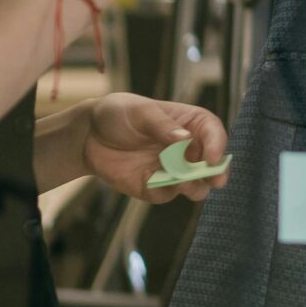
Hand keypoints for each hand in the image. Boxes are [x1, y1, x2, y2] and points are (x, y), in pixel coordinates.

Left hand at [82, 93, 230, 203]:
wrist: (88, 135)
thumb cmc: (119, 114)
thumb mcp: (139, 111)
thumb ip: (161, 125)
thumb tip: (184, 139)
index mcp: (190, 124)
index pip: (214, 133)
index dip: (218, 145)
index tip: (212, 158)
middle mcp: (186, 149)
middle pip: (211, 164)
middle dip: (215, 174)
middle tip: (215, 181)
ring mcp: (172, 170)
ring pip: (195, 185)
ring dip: (193, 187)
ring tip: (184, 185)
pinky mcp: (155, 186)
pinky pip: (166, 194)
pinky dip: (162, 192)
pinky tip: (148, 182)